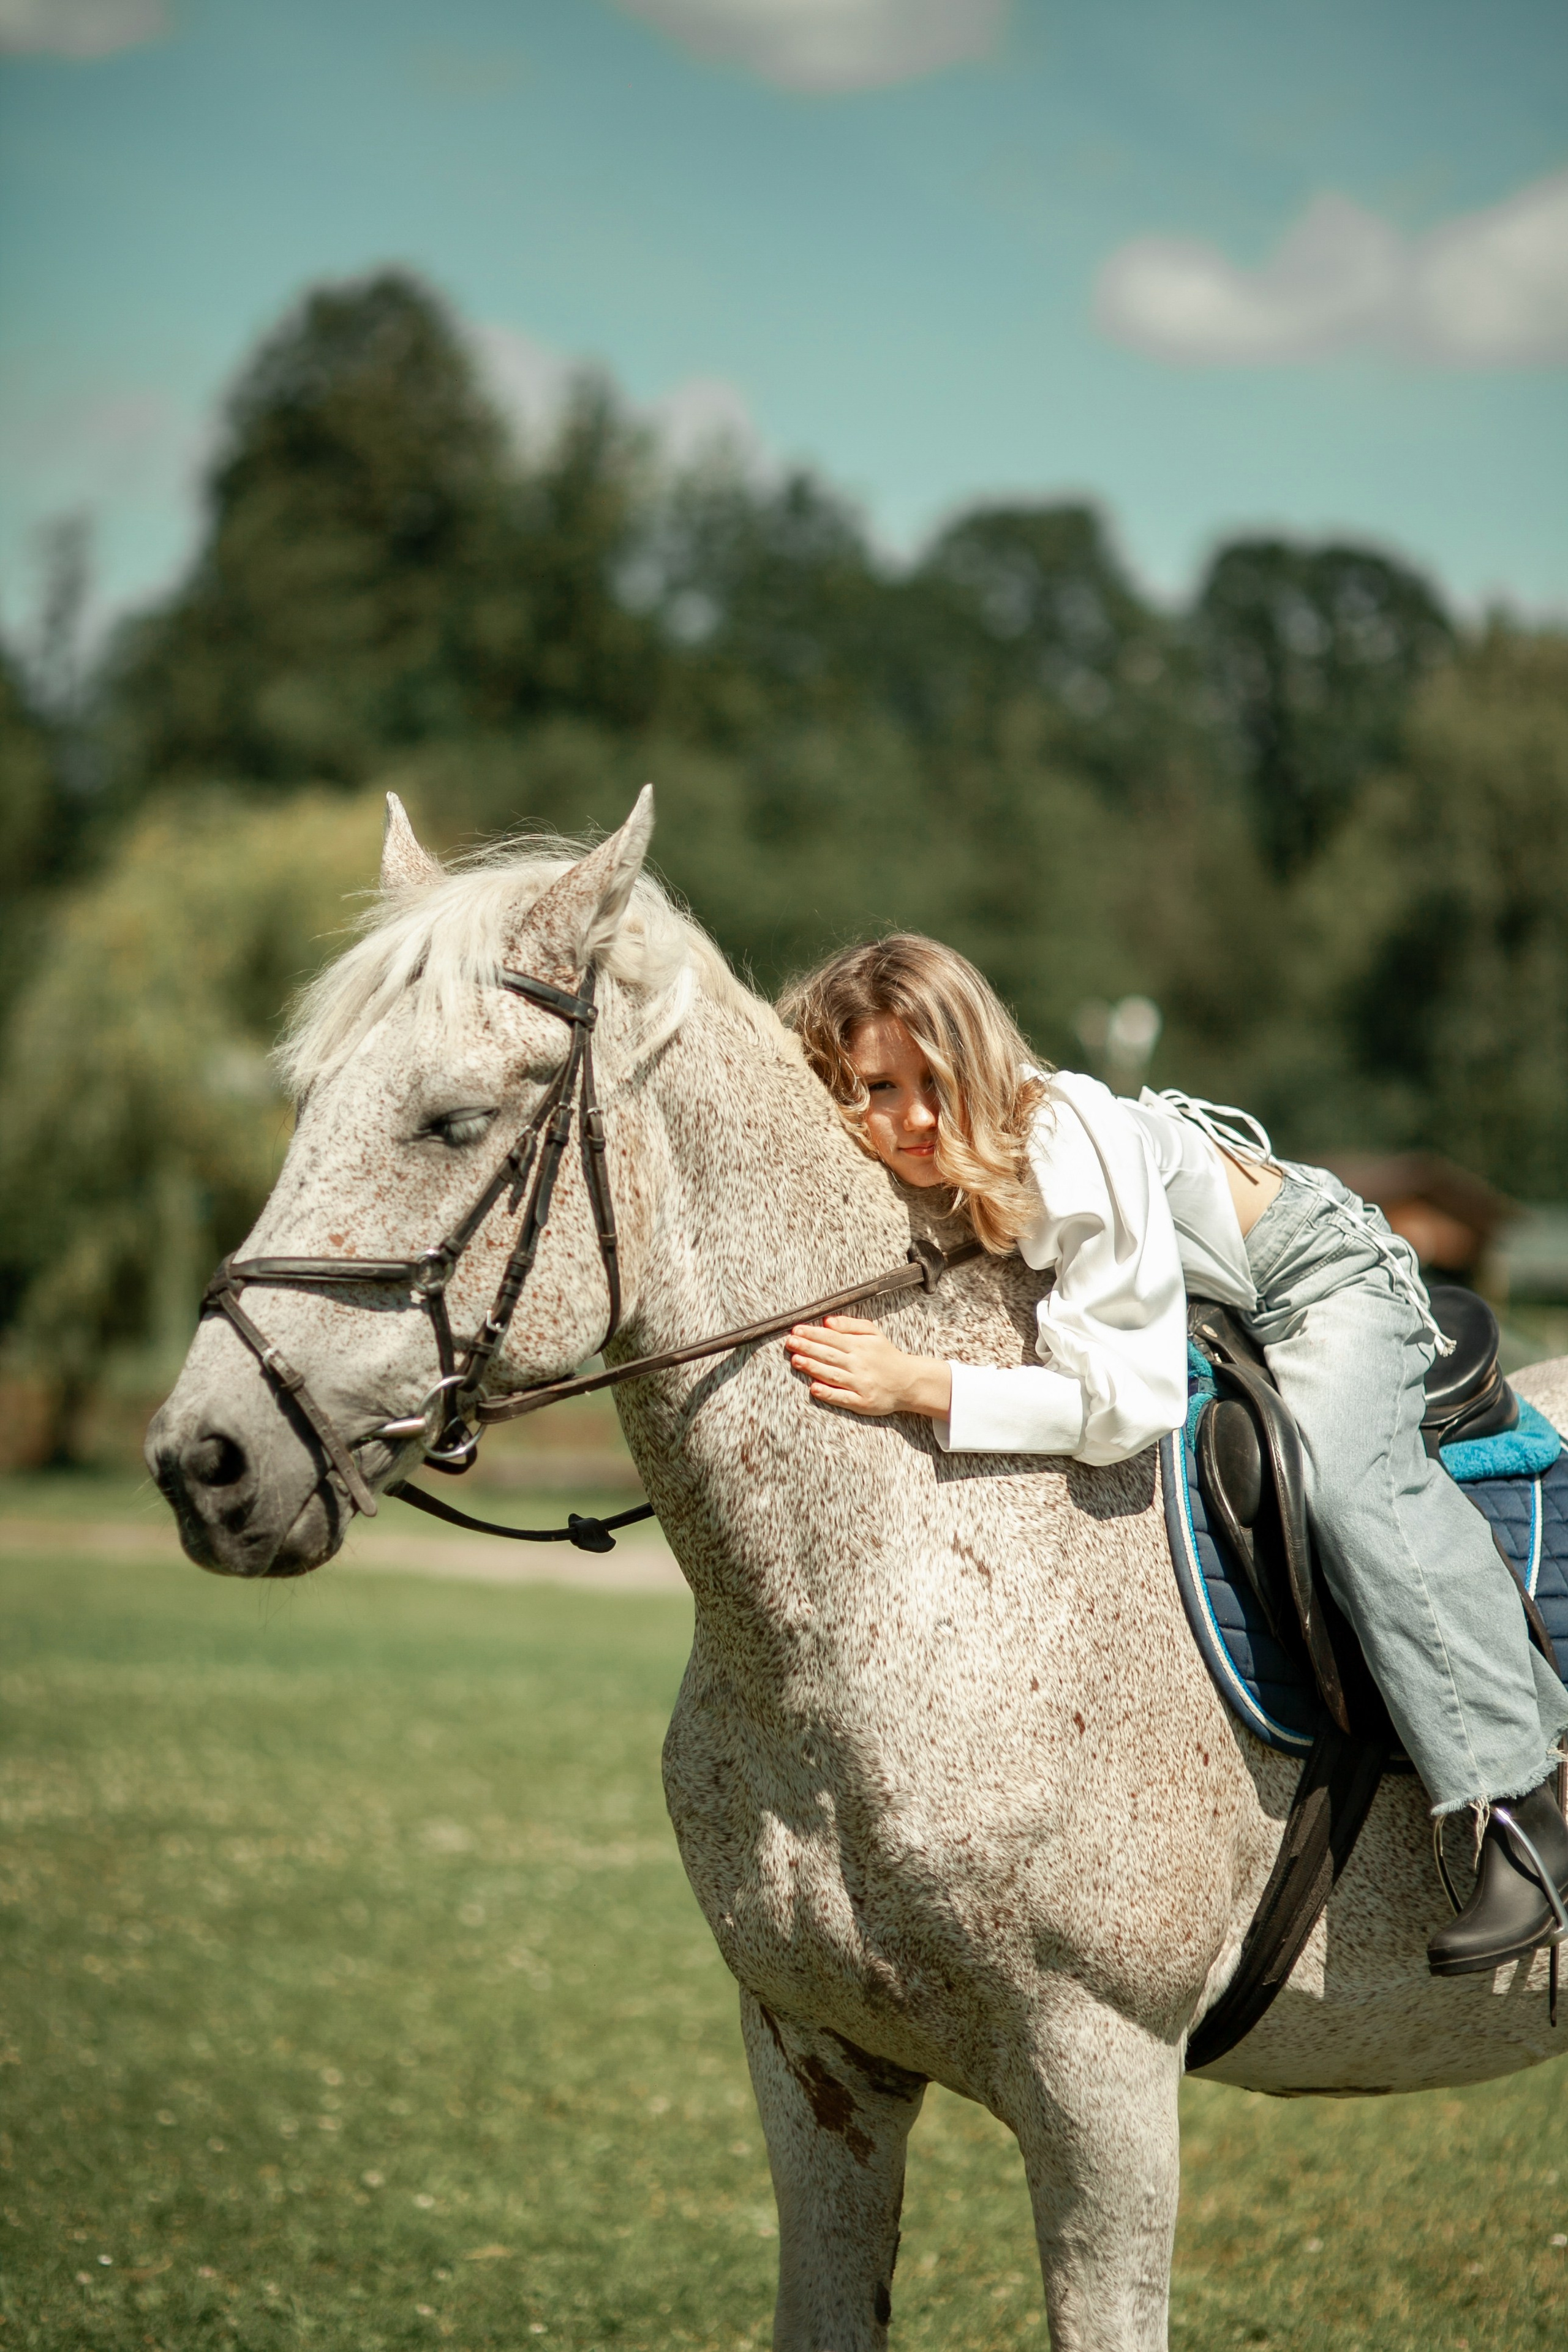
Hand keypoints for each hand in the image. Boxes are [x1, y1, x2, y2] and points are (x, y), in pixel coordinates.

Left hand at [784, 1315, 952, 1419]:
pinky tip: (814, 1388)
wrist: (909, 1382)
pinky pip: (843, 1397)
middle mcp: (859, 1364)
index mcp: (860, 1346)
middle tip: (790, 1343)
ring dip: (813, 1367)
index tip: (796, 1330)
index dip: (812, 1334)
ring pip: (833, 1374)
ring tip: (796, 1361)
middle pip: (829, 1355)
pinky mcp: (863, 1402)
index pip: (831, 1338)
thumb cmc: (887, 1356)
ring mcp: (860, 1384)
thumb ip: (850, 1325)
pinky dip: (828, 1393)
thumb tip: (827, 1321)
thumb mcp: (873, 1334)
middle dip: (808, 1348)